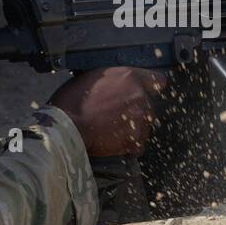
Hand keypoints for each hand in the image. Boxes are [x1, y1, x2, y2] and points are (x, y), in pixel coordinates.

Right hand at [49, 67, 167, 156]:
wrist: (68, 126)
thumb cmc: (72, 100)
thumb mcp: (91, 77)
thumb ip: (111, 80)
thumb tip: (113, 86)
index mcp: (129, 77)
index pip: (157, 80)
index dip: (150, 87)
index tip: (145, 92)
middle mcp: (139, 96)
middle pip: (149, 106)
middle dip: (135, 111)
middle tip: (115, 117)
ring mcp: (139, 119)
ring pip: (145, 126)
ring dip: (133, 129)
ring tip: (112, 132)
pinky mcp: (134, 140)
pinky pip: (138, 145)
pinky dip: (129, 147)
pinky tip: (115, 144)